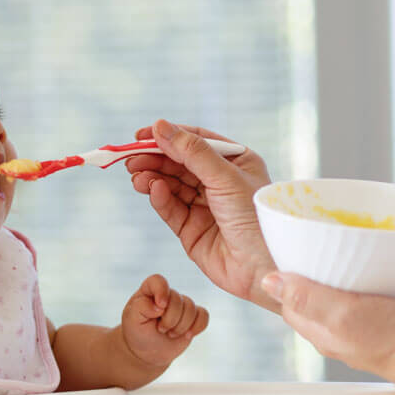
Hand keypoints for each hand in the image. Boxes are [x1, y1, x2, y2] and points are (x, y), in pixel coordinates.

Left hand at [119, 273, 209, 377]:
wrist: (147, 351)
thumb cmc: (137, 331)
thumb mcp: (132, 319)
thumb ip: (141, 307)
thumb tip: (160, 305)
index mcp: (149, 290)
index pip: (158, 281)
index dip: (162, 292)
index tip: (160, 307)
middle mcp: (167, 294)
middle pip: (178, 300)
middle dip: (170, 320)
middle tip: (160, 329)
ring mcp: (182, 305)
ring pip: (192, 309)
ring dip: (180, 327)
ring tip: (169, 333)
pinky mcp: (193, 317)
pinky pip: (204, 316)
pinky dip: (197, 327)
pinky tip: (186, 335)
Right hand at [126, 119, 277, 308]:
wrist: (264, 268)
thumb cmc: (256, 218)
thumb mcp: (226, 177)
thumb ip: (192, 152)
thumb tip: (160, 126)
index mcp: (236, 162)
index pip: (196, 140)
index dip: (169, 135)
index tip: (141, 134)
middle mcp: (220, 182)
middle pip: (179, 163)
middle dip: (154, 158)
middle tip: (130, 157)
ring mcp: (205, 206)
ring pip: (171, 185)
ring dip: (152, 177)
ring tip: (136, 175)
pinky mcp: (192, 230)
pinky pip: (171, 208)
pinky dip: (159, 198)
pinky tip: (152, 189)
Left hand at [259, 249, 394, 384]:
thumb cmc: (389, 340)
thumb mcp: (339, 312)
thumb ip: (305, 296)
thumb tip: (268, 280)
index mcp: (326, 327)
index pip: (300, 299)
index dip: (296, 272)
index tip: (304, 244)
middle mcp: (352, 328)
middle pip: (342, 288)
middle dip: (350, 259)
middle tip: (358, 230)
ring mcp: (386, 326)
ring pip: (387, 286)